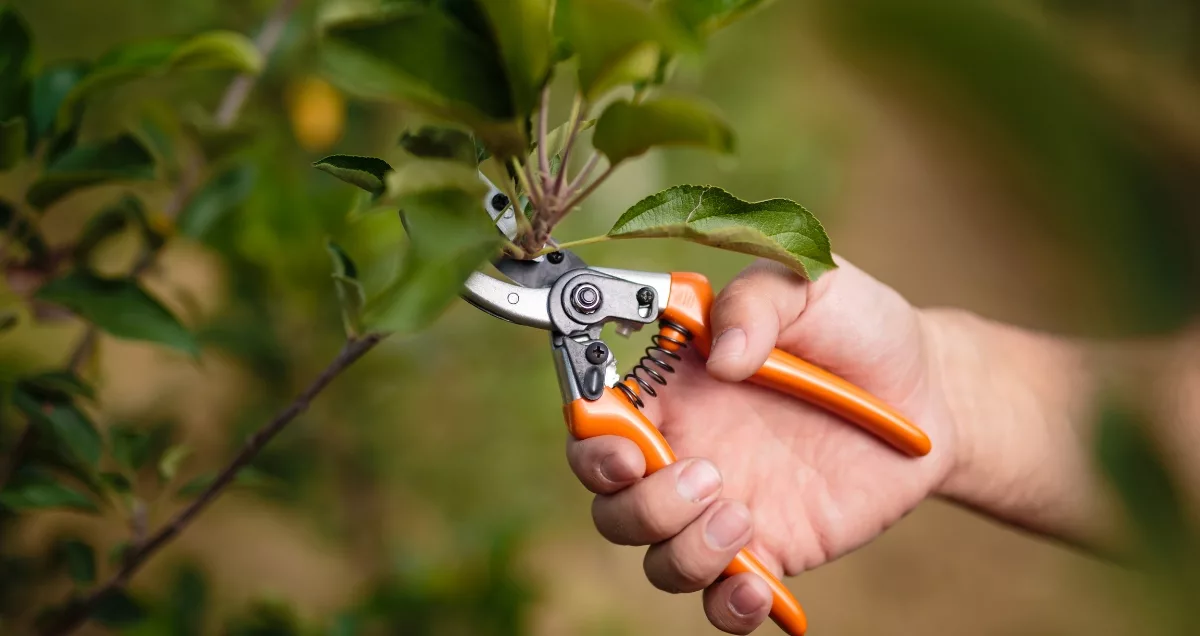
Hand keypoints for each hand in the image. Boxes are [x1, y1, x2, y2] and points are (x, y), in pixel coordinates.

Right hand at [566, 257, 960, 633]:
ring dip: (684, 548)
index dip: (590, 439)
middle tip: (704, 475)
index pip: (596, 420)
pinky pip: (722, 602)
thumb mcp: (809, 285)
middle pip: (611, 502)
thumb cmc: (858, 329)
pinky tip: (760, 586)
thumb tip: (722, 354)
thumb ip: (757, 302)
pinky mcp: (768, 551)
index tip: (621, 444)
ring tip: (744, 515)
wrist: (929, 393)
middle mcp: (686, 450)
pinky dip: (727, 607)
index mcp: (673, 386)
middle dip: (638, 503)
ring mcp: (723, 507)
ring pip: (657, 558)